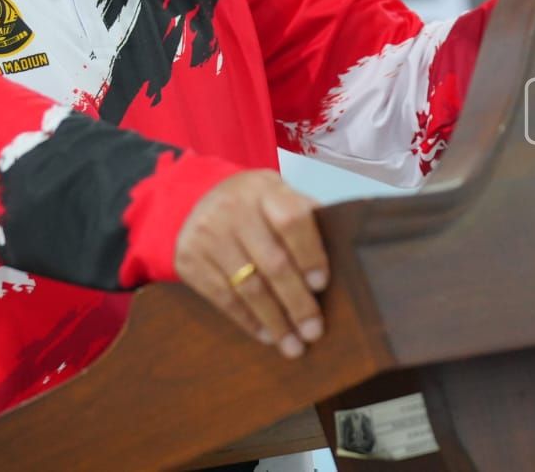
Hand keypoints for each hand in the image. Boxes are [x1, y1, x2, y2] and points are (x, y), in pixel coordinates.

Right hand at [173, 170, 328, 358]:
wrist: (200, 198)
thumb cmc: (258, 206)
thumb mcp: (281, 197)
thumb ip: (307, 221)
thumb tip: (345, 264)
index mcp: (265, 189)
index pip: (292, 220)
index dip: (309, 254)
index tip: (322, 285)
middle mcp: (232, 208)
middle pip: (271, 261)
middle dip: (296, 302)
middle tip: (314, 331)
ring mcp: (206, 233)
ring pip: (247, 286)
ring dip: (274, 321)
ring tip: (293, 345)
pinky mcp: (188, 258)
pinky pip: (223, 298)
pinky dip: (248, 320)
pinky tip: (266, 334)